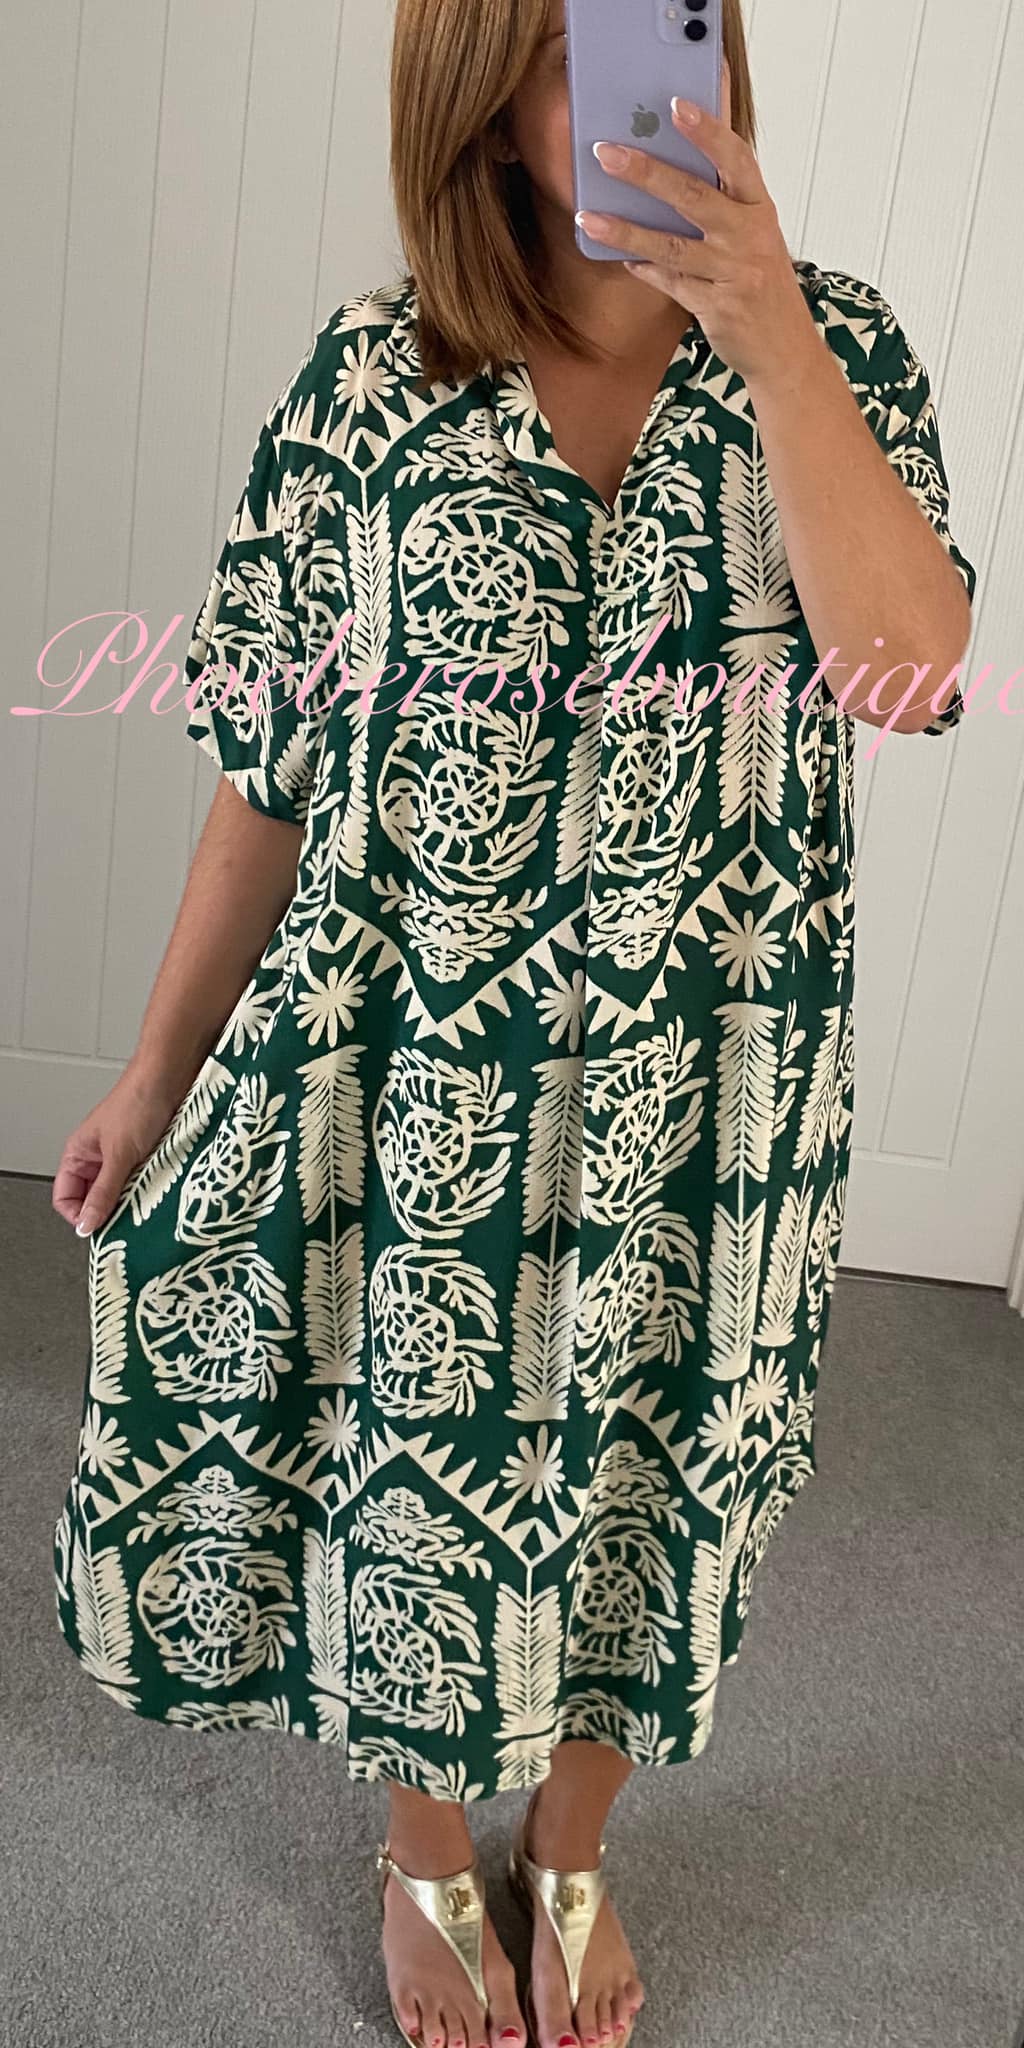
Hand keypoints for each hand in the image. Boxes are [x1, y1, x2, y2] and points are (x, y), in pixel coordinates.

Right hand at [51, 1061, 187, 1236]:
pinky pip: (142, 1183)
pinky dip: (149, 1188)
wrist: (171, 1077)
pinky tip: (158, 1187)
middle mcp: (97, 1157)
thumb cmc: (139, 1100)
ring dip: (132, 1198)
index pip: (65, 1198)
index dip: (78, 1215)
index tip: (98, 1226)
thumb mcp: (119, 1154)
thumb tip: (87, 1224)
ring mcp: (122, 1158)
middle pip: (94, 1199)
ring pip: (120, 1193)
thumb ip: (103, 1192)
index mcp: (78, 1153)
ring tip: (143, 1195)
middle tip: (126, 1215)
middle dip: (109, 1209)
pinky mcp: (146, 1157)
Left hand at [578, 56, 816, 384]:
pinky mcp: (716, 307)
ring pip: (671, 245)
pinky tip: (621, 257)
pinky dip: (645, 269)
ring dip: (625, 230)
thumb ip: (724, 203)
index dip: (707, 131)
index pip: (736, 159)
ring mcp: (732, 273)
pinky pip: (671, 283)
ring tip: (587, 216)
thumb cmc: (762, 283)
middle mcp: (748, 237)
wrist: (784, 347)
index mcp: (760, 209)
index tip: (675, 105)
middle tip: (605, 153)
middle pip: (692, 197)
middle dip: (646, 172)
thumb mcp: (754, 235)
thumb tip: (673, 165)